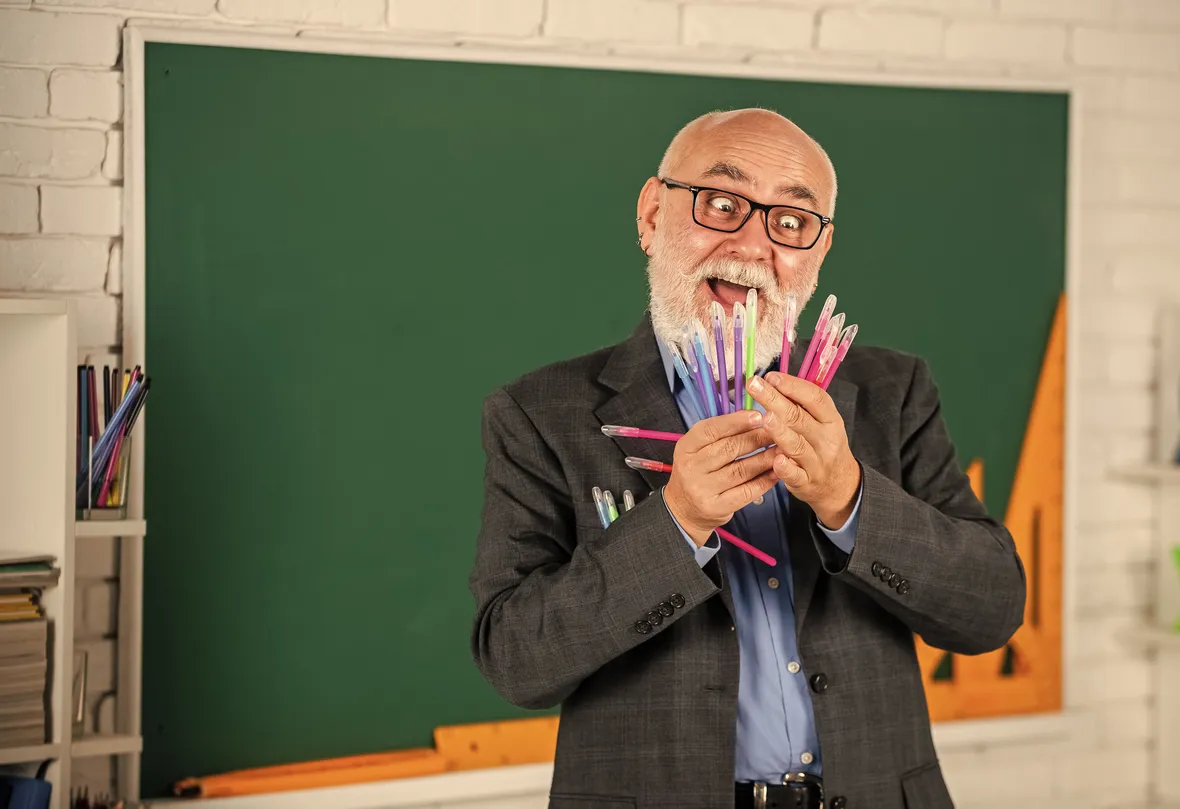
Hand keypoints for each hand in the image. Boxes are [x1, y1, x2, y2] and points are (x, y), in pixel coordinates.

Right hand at [663, 410, 778, 545]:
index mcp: (686, 447)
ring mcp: (702, 489)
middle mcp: (691, 467)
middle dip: (756, 438)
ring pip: (740, 470)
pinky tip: (776, 473)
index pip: (711, 430)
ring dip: (765, 459)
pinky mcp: (716, 507)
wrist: (684, 510)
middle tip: (777, 432)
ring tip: (781, 450)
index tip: (758, 416)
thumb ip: (720, 435)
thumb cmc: (698, 473)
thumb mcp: (698, 450)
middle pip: (729, 449)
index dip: (736, 422)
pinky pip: (745, 491)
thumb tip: (754, 418)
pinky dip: (763, 481)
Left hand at [746, 372, 860, 527]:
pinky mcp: (806, 482)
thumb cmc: (823, 445)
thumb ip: (801, 405)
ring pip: (797, 445)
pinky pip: (795, 474)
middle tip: (755, 386)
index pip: (814, 398)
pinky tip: (775, 458)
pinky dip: (785, 468)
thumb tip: (773, 381)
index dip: (793, 386)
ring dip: (781, 431)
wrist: (839, 483)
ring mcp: (817, 462)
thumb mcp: (822, 422)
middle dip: (775, 400)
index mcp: (830, 419)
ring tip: (766, 418)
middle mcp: (826, 439)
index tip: (771, 377)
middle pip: (799, 418)